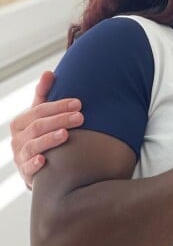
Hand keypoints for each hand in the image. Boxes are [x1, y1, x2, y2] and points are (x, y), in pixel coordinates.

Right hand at [9, 71, 83, 187]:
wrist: (38, 167)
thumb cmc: (41, 135)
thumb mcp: (41, 116)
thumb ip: (44, 95)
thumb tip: (48, 73)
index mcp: (20, 122)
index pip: (40, 110)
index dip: (59, 106)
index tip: (78, 103)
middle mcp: (17, 138)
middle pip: (38, 126)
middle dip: (60, 120)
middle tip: (81, 117)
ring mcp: (20, 156)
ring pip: (33, 145)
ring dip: (49, 139)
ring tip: (66, 134)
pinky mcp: (25, 173)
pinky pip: (28, 168)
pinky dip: (34, 164)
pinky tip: (44, 160)